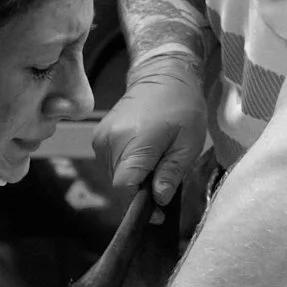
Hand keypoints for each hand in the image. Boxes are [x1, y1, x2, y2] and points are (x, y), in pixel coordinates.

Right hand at [93, 63, 207, 205]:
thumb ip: (171, 173)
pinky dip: (127, 168)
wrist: (162, 75)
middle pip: (119, 185)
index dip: (141, 203)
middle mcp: (110, 141)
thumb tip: (158, 199)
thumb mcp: (188, 143)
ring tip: (155, 164)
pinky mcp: (98, 139)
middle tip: (163, 185)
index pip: (125, 186)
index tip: (158, 211)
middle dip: (141, 192)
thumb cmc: (181, 106)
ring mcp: (100, 140)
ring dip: (134, 180)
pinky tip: (143, 157)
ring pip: (114, 177)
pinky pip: (111, 166)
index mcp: (133, 141)